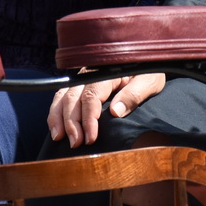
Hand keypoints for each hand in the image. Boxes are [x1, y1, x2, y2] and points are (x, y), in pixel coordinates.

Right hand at [47, 72, 166, 147]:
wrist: (146, 62)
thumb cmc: (148, 72)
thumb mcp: (149, 81)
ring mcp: (81, 78)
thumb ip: (134, 94)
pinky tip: (57, 129)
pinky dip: (56, 113)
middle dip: (71, 122)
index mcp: (106, 72)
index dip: (88, 118)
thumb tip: (115, 111)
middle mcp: (89, 73)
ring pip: (62, 97)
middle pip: (72, 97)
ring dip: (58, 118)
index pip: (91, 96)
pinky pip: (61, 98)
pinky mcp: (78, 86)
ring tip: (59, 138)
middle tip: (76, 144)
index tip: (91, 138)